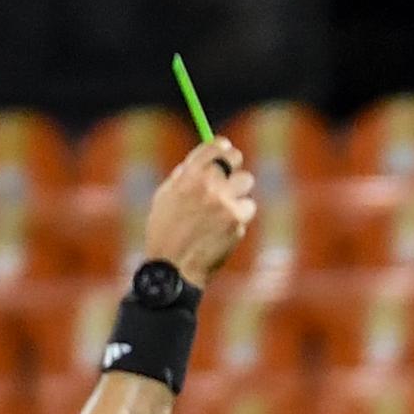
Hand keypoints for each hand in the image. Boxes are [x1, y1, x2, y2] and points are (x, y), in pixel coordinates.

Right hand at [144, 137, 257, 283]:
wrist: (174, 266)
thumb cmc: (165, 233)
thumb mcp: (166, 197)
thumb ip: (184, 177)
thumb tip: (204, 161)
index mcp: (188, 175)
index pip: (213, 147)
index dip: (223, 148)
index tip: (227, 151)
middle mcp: (207, 184)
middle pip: (236, 159)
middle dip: (235, 166)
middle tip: (233, 176)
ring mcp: (224, 202)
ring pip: (246, 182)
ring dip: (239, 192)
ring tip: (224, 209)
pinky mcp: (237, 220)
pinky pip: (247, 208)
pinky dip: (240, 216)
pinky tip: (225, 228)